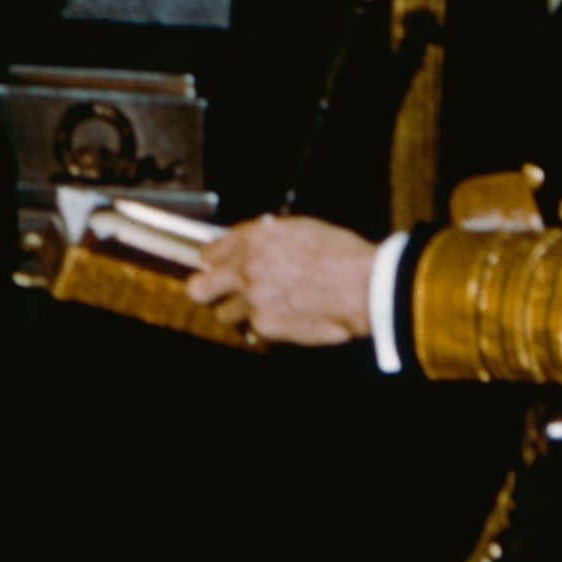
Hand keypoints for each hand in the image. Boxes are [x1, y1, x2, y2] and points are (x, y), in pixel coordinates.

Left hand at [183, 215, 380, 346]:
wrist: (362, 285)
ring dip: (238, 313)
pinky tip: (280, 320)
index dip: (215, 262)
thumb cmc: (339, 253)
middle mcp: (245, 269)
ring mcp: (253, 300)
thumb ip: (265, 238)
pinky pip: (251, 332)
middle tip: (221, 293)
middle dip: (208, 291)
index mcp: (252, 239)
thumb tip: (252, 244)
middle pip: (199, 289)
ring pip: (224, 315)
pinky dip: (261, 329)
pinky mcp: (267, 327)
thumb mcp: (297, 228)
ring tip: (260, 309)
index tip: (220, 268)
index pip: (209, 253)